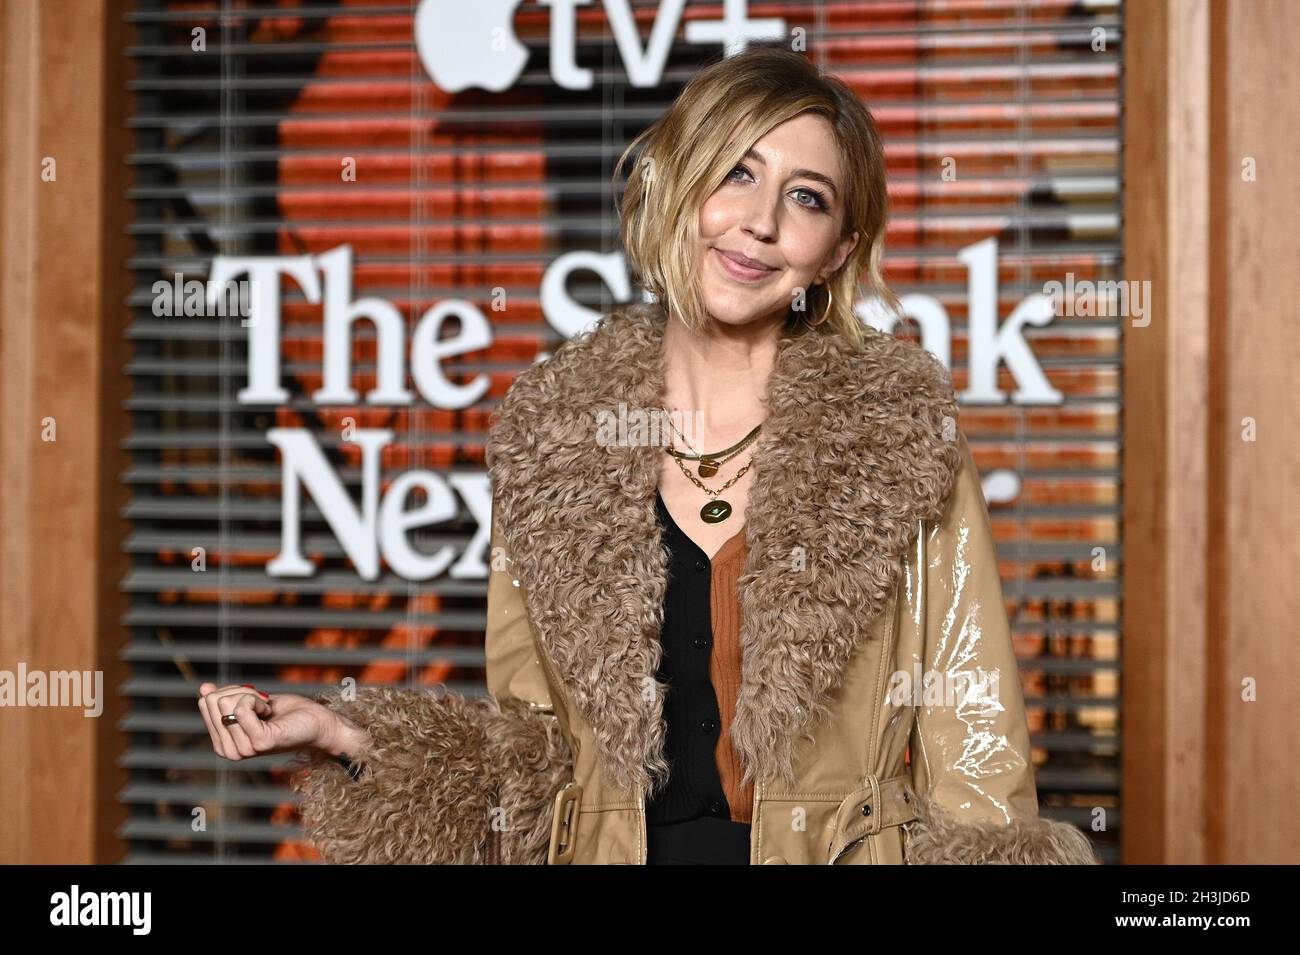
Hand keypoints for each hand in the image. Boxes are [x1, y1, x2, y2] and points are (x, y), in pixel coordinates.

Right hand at [197, 683, 334, 759]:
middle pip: (214, 701)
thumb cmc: (285, 712)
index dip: (232, 693)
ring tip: (269, 711)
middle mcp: (228, 751)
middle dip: (241, 693)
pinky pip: (243, 708)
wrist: (317, 722)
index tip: (252, 703)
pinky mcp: (258, 742)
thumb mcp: (249, 703)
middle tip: (262, 705)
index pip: (206, 702)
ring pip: (228, 703)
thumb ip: (226, 700)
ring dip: (253, 697)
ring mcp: (243, 749)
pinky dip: (259, 701)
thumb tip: (203, 689)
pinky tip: (271, 712)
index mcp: (222, 743)